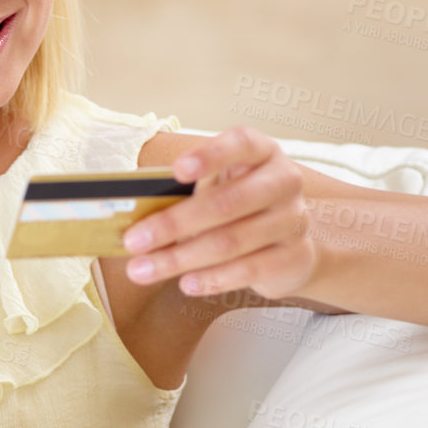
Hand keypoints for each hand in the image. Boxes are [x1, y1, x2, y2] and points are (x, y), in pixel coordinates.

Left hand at [121, 126, 316, 299]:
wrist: (289, 245)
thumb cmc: (240, 207)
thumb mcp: (217, 187)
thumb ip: (183, 193)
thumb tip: (132, 212)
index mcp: (261, 152)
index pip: (241, 143)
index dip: (210, 155)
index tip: (176, 171)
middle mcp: (283, 181)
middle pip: (227, 202)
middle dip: (173, 223)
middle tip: (134, 240)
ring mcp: (293, 220)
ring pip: (231, 241)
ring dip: (180, 258)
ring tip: (143, 270)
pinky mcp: (294, 256)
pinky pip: (249, 270)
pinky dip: (212, 279)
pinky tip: (185, 283)